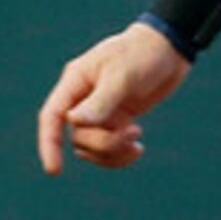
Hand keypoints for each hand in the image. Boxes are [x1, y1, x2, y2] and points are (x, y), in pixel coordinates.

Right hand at [37, 23, 191, 173]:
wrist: (171, 49)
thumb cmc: (143, 53)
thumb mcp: (122, 75)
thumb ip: (100, 101)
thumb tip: (74, 121)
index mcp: (76, 81)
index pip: (52, 116)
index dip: (49, 144)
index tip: (54, 170)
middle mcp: (83, 98)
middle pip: (78, 137)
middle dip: (104, 144)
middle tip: (135, 131)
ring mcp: (100, 111)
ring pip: (92, 146)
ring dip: (113, 151)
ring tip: (137, 141)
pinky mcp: (118, 119)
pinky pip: (108, 148)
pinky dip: (120, 155)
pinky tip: (138, 150)